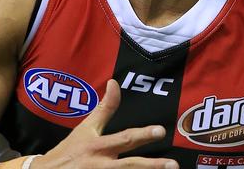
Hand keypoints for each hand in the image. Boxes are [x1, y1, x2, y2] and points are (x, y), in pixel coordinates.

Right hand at [31, 79, 178, 168]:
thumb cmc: (71, 149)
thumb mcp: (87, 127)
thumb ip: (105, 108)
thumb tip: (114, 82)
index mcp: (98, 146)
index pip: (124, 138)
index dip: (143, 134)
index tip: (161, 131)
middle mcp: (100, 165)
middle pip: (129, 166)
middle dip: (152, 166)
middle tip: (173, 164)